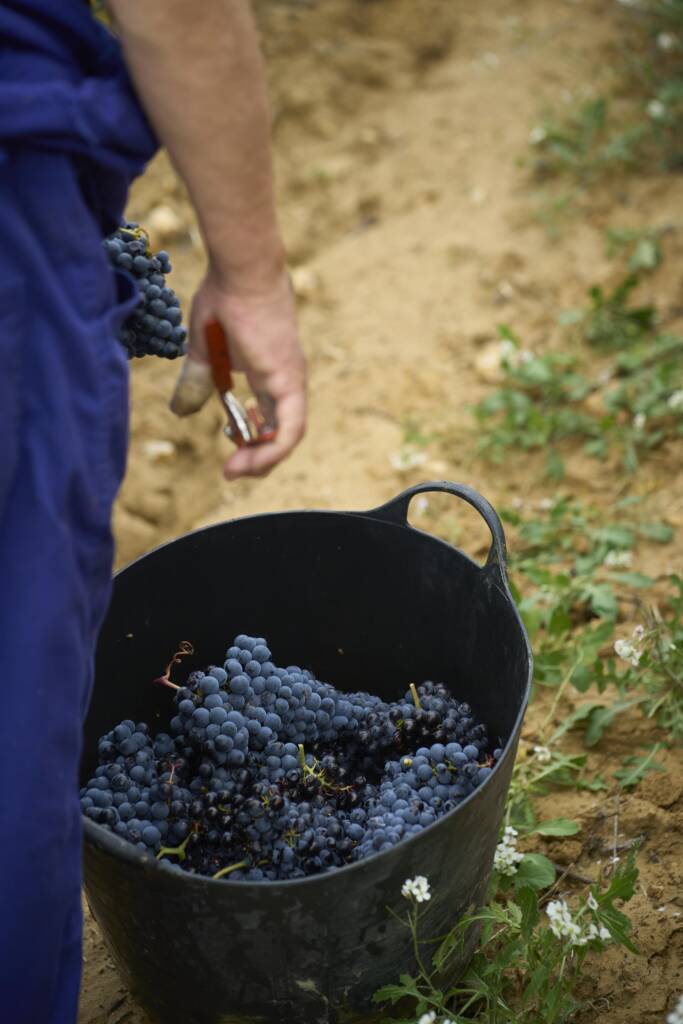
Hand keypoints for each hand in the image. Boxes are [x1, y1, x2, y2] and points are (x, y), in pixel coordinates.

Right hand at [171, 267, 305, 479]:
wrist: (239, 272)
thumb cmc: (223, 301)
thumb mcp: (204, 353)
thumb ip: (196, 383)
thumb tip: (181, 411)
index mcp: (270, 376)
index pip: (270, 420)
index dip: (252, 442)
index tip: (229, 451)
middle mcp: (285, 382)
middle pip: (281, 434)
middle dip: (256, 458)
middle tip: (232, 471)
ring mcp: (290, 382)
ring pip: (287, 438)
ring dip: (262, 460)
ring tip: (236, 471)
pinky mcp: (289, 381)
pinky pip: (290, 429)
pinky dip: (273, 449)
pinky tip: (251, 460)